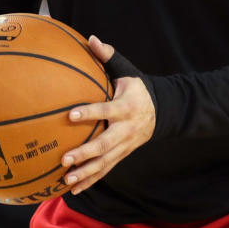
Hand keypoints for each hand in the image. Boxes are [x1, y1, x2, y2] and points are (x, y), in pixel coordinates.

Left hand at [60, 36, 154, 195]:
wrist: (163, 111)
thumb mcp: (127, 71)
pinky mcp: (123, 155)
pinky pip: (106, 170)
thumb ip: (108, 57)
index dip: (89, 112)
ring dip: (86, 172)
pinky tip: (72, 188)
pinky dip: (90, 180)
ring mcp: (125, 146)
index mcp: (126, 107)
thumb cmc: (136, 88)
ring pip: (105, 162)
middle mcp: (126, 130)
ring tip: (66, 178)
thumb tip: (91, 39)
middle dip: (85, 153)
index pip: (106, 110)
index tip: (70, 114)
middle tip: (65, 158)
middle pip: (105, 144)